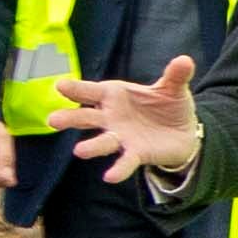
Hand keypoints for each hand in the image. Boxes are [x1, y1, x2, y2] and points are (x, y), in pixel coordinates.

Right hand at [46, 58, 200, 187]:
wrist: (183, 131)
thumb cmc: (168, 104)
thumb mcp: (173, 88)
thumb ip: (176, 75)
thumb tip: (185, 60)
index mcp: (115, 95)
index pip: (92, 90)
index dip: (77, 88)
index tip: (60, 86)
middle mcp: (112, 117)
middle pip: (87, 117)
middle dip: (70, 118)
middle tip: (52, 120)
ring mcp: (121, 136)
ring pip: (102, 141)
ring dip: (92, 146)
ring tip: (79, 151)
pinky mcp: (136, 153)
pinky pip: (125, 161)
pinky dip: (119, 169)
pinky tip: (110, 176)